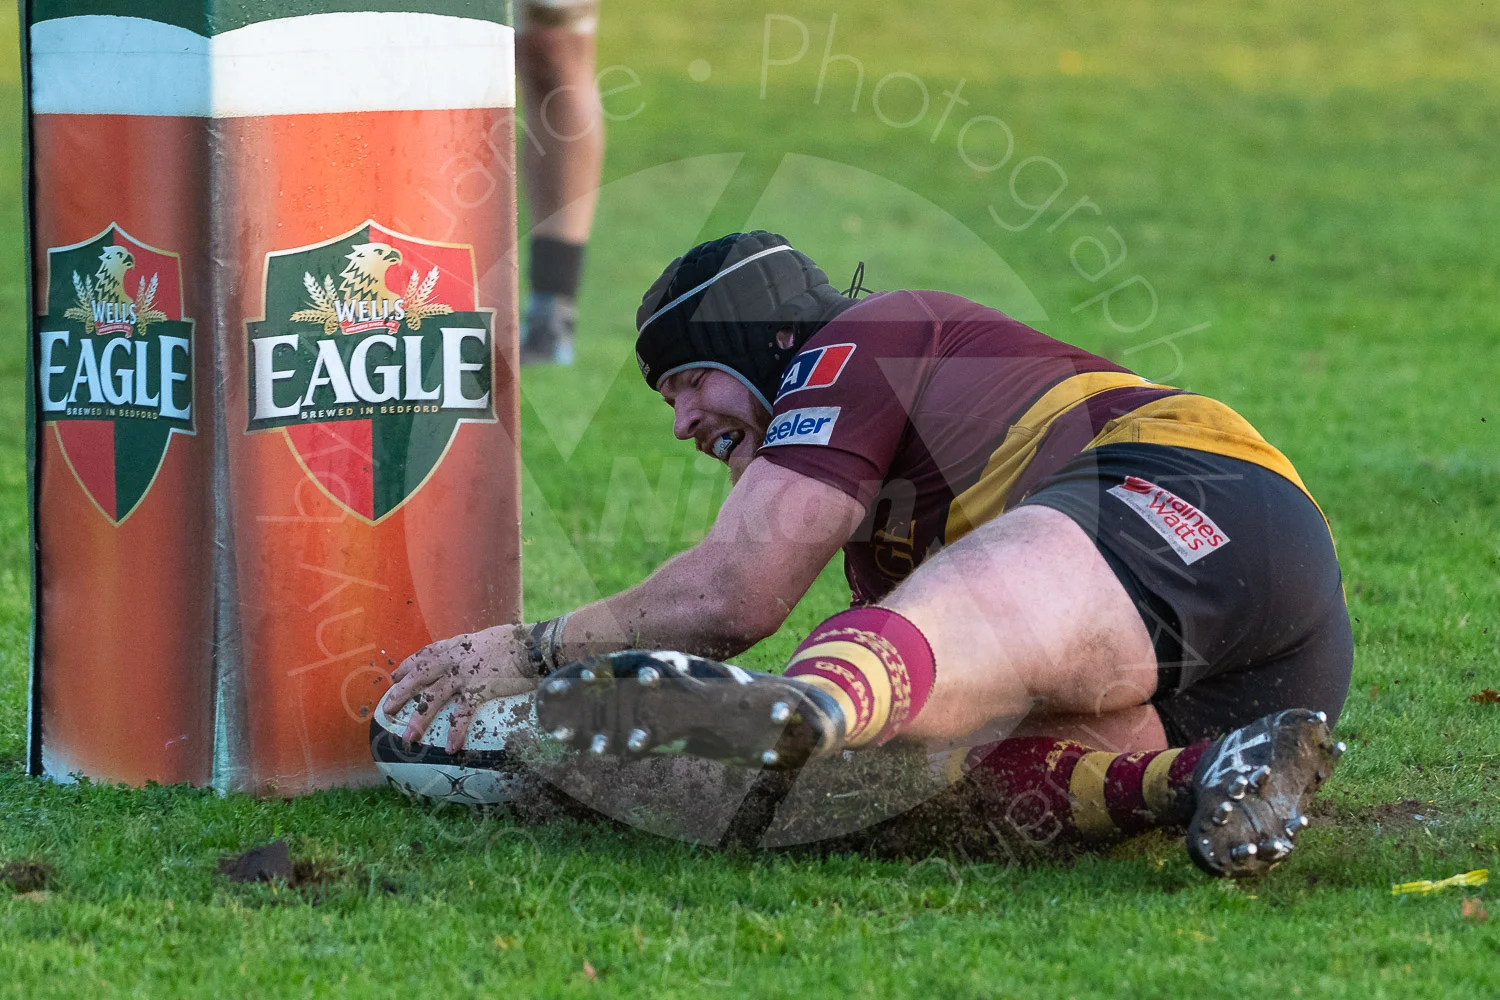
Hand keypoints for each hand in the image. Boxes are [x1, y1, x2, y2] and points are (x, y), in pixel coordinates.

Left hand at [383, 624, 536, 751]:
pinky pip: (463, 713)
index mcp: (457, 645)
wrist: (534, 646)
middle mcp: (455, 658)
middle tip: (387, 709)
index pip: (425, 654)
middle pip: (419, 676)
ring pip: (433, 697)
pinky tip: (451, 747)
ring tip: (409, 737)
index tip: (395, 675)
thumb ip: (476, 650)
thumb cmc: (518, 642)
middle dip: (400, 692)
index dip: (408, 665)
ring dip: (419, 718)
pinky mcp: (480, 688)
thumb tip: (475, 659)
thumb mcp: (489, 639)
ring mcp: (465, 674)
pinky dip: (456, 731)